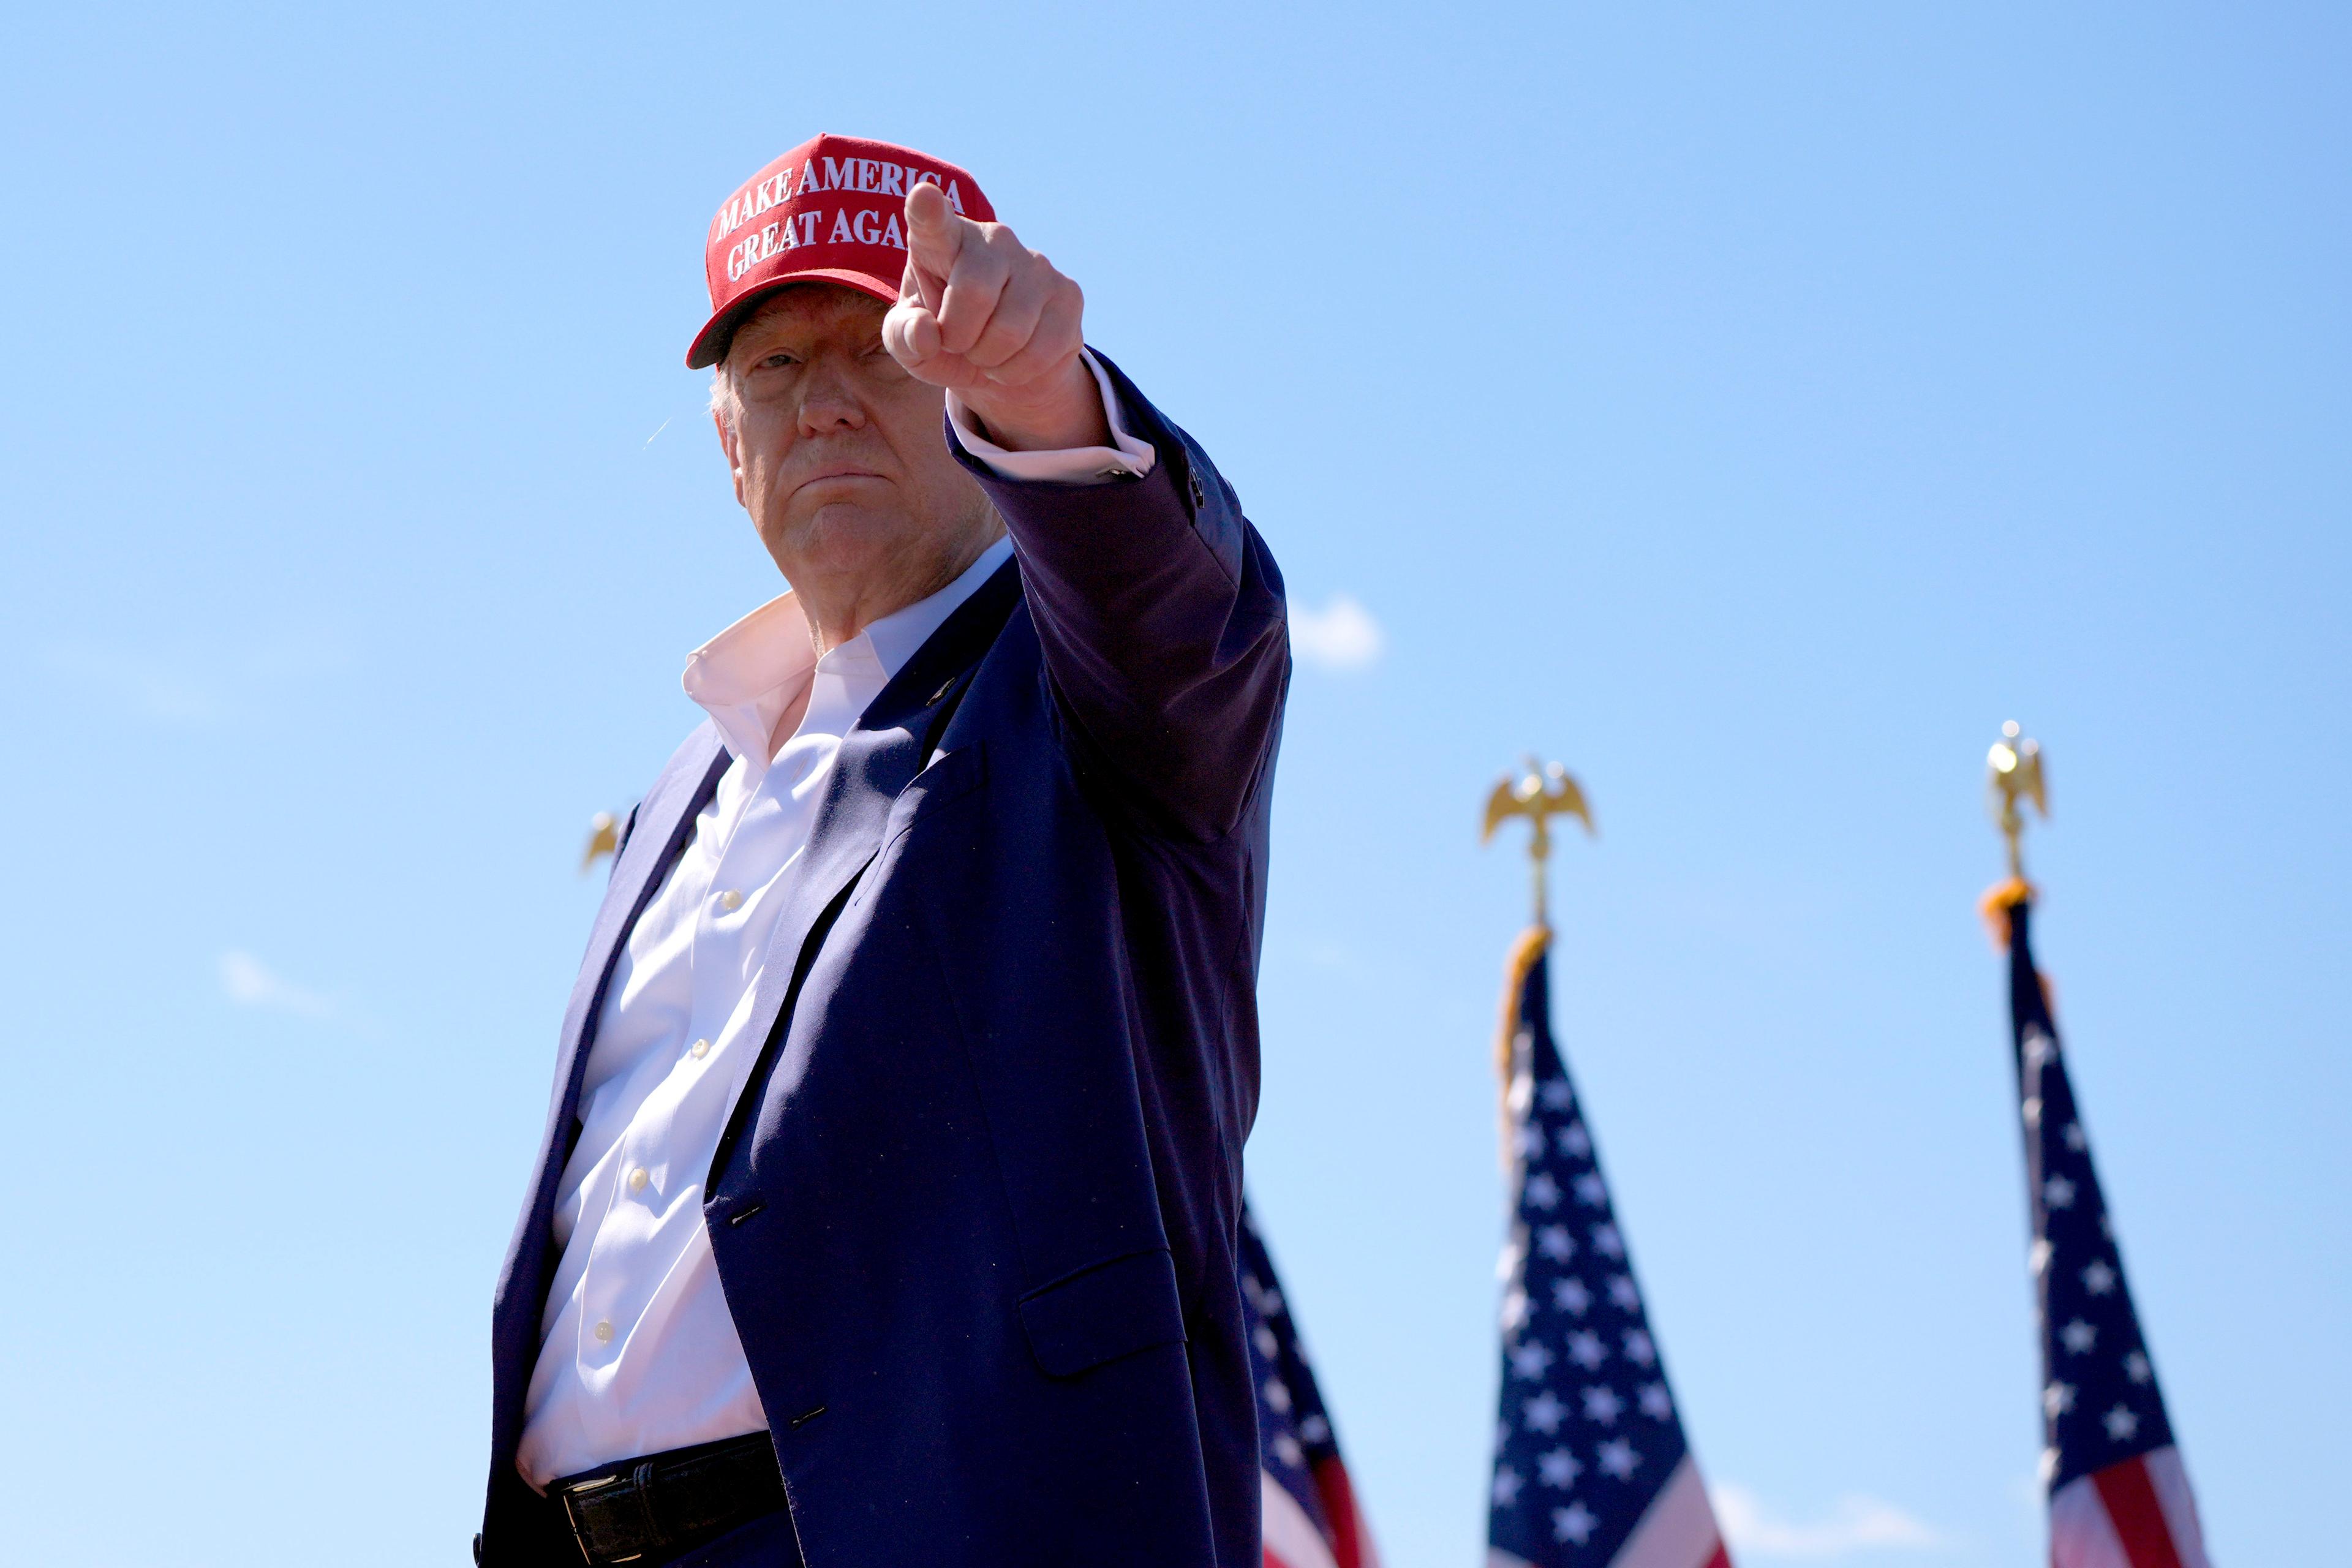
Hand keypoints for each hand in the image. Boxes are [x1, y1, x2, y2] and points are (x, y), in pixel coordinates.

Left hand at [883, 181, 1110, 451]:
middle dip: (959, 339)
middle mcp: (994, 239)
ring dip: (989, 360)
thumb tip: (927, 333)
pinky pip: (1042, 350)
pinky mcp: (1069, 294)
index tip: (923, 195)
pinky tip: (1012, 361)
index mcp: (943, 240)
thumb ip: (904, 337)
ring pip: (1012, 330)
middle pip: (975, 293)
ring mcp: (1037, 263)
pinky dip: (1018, 372)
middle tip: (958, 343)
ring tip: (985, 352)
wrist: (998, 362)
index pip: (933, 221)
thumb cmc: (943, 339)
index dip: (928, 210)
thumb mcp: (908, 343)